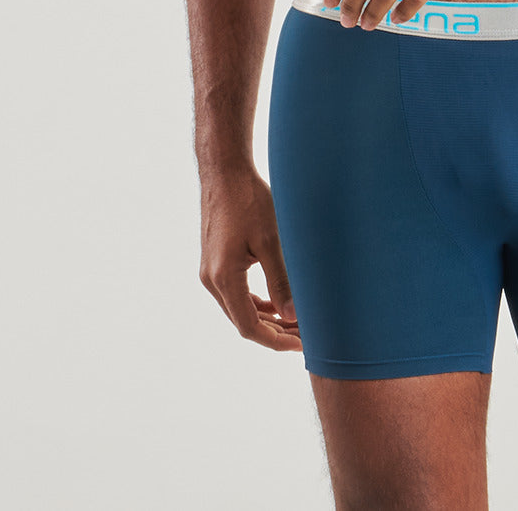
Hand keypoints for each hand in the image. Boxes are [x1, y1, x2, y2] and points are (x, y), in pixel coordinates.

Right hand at [199, 164, 301, 351]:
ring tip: (297, 321)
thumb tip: (293, 315)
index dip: (277, 340)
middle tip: (306, 335)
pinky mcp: (215, 261)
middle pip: (244, 322)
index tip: (302, 344)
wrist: (225, 172)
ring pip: (240, 309)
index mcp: (224, 278)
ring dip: (267, 318)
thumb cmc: (249, 200)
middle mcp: (212, 279)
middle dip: (276, 332)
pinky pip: (236, 293)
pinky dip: (257, 302)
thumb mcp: (271, 240)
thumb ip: (280, 280)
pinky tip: (278, 301)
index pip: (249, 327)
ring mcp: (211, 271)